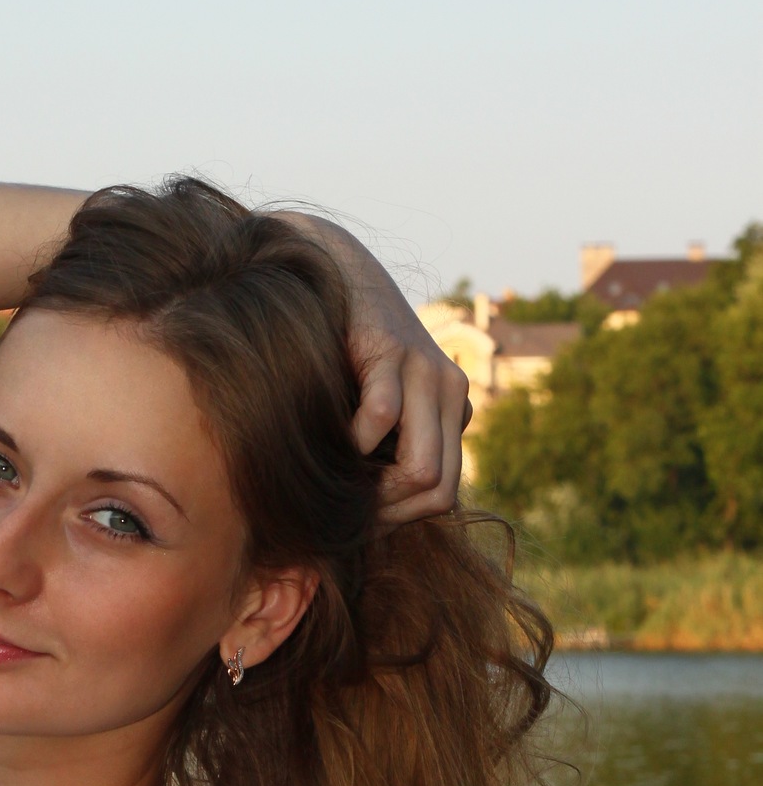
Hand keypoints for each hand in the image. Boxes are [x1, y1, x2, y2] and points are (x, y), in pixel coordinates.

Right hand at [283, 215, 472, 522]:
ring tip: (340, 479)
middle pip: (439, 491)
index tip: (355, 515)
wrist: (337, 269)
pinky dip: (353, 443)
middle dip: (388, 512)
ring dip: (374, 488)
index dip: (397, 516)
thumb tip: (369, 509)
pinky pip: (382, 418)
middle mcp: (451, 392)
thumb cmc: (344, 347)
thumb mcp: (374, 400)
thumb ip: (385, 445)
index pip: (443, 494)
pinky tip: (332, 438)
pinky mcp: (391, 352)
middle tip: (344, 509)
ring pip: (423, 469)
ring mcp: (426, 371)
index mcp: (452, 408)